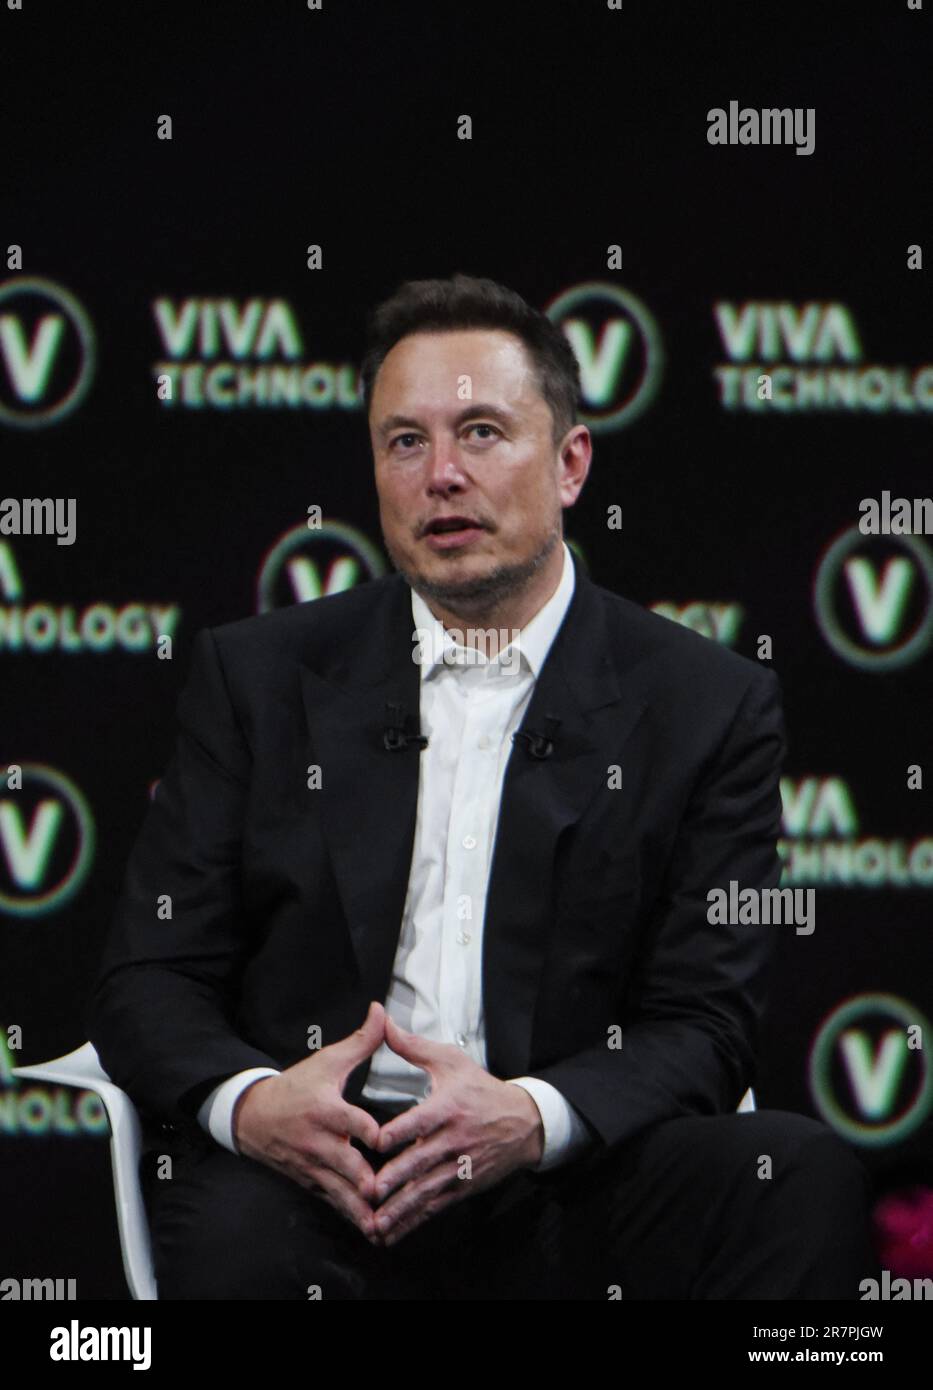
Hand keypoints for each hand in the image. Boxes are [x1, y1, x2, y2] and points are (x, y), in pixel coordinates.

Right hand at [233, 1000, 386, 1241]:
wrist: (253, 1116)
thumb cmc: (297, 1086)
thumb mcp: (327, 1061)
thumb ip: (360, 1041)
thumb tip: (382, 1010)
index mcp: (325, 1110)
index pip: (349, 1122)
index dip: (367, 1131)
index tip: (383, 1139)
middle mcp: (318, 1141)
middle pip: (346, 1165)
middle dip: (366, 1180)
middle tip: (388, 1192)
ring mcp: (313, 1166)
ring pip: (340, 1192)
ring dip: (361, 1209)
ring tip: (384, 1225)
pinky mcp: (311, 1182)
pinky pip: (333, 1203)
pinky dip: (351, 1217)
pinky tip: (372, 1230)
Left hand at [370, 1013, 543, 1245]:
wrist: (524, 1122)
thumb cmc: (481, 1088)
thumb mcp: (451, 1061)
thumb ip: (413, 1047)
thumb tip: (384, 1022)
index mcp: (448, 1107)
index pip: (420, 1121)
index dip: (397, 1132)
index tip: (374, 1141)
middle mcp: (454, 1140)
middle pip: (421, 1161)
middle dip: (396, 1178)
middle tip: (370, 1191)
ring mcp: (459, 1167)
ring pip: (426, 1190)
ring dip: (401, 1208)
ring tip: (375, 1223)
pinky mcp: (463, 1187)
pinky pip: (435, 1206)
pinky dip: (414, 1221)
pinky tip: (392, 1233)